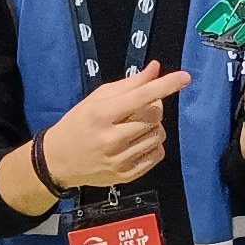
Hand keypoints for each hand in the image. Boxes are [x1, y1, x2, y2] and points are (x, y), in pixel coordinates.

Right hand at [43, 62, 190, 189]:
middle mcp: (112, 139)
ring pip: (158, 135)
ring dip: (155, 126)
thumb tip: (155, 69)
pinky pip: (157, 154)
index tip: (185, 77)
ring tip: (137, 126)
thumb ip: (129, 84)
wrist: (58, 161)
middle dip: (154, 107)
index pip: (141, 97)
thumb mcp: (97, 99)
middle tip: (140, 107)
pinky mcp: (127, 175)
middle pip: (154, 116)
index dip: (165, 85)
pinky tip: (139, 141)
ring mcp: (120, 160)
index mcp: (102, 115)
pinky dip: (154, 144)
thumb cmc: (79, 123)